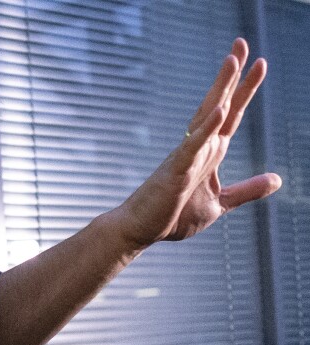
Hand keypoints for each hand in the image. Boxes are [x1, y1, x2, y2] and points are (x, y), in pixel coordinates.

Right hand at [115, 37, 280, 246]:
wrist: (138, 230)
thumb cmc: (172, 216)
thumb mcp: (219, 203)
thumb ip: (247, 190)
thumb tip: (277, 179)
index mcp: (209, 154)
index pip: (231, 115)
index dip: (245, 90)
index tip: (258, 63)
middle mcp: (197, 148)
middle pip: (219, 105)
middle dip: (233, 76)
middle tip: (242, 43)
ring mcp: (185, 157)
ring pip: (206, 117)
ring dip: (221, 89)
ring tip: (232, 61)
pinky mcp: (175, 171)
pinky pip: (192, 146)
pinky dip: (206, 128)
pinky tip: (220, 110)